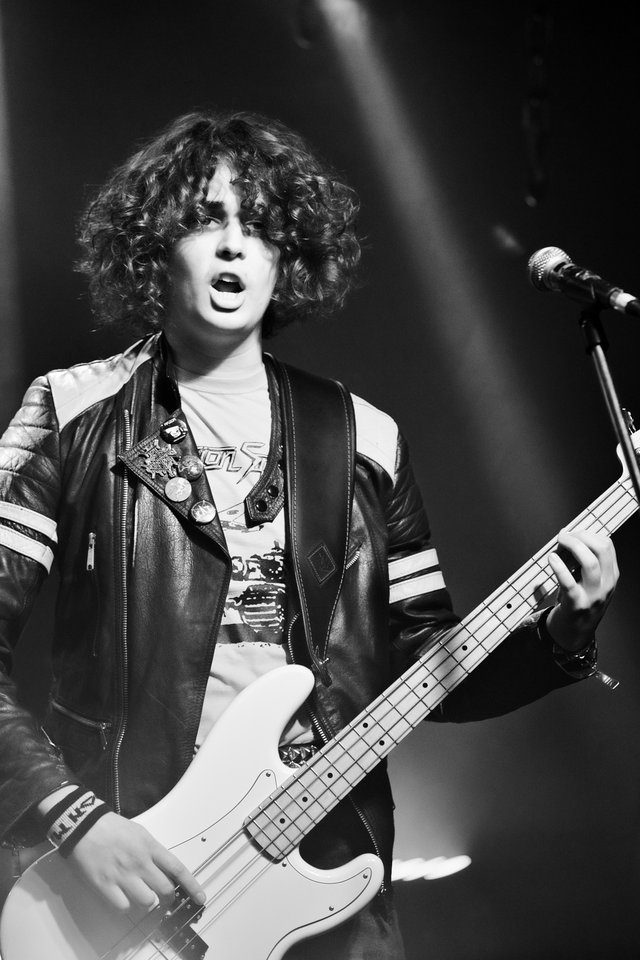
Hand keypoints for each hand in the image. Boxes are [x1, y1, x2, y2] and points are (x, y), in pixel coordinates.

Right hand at [66, 811, 205, 912]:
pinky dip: (125, 906)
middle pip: (165, 889)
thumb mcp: (139, 833)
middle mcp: (140, 862)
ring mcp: (123, 875)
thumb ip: (152, 852)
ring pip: (147, 901)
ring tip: (139, 895)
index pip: (177, 869)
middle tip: (163, 898)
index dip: (192, 886)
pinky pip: (123, 907)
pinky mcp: (105, 885)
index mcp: (150, 847)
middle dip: (167, 897)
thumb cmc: (112, 827)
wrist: (83, 825)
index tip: (201, 898)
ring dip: (146, 902)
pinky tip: (121, 897)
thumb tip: (163, 870)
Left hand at [545, 527, 618, 651]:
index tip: (572, 533)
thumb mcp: (590, 581)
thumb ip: (583, 561)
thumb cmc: (579, 601)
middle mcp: (606, 584)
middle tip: (564, 536)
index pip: (607, 545)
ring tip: (559, 542)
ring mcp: (593, 595)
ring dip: (573, 547)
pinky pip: (569, 583)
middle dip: (581, 536)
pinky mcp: (577, 605)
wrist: (575, 633)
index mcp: (611, 575)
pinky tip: (551, 558)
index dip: (587, 533)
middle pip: (601, 549)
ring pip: (591, 563)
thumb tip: (566, 535)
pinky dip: (559, 568)